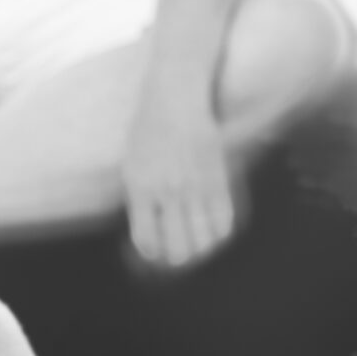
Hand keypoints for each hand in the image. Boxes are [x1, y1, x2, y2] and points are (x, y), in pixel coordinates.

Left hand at [121, 84, 237, 267]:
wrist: (175, 98)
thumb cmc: (148, 133)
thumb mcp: (132, 167)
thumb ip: (140, 203)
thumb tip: (149, 242)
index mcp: (141, 188)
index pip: (147, 240)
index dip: (152, 253)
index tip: (155, 250)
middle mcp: (169, 190)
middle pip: (179, 248)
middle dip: (177, 258)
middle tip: (178, 252)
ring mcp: (195, 185)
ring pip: (204, 241)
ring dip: (200, 248)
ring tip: (196, 243)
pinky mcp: (218, 177)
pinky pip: (224, 222)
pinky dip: (219, 233)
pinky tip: (211, 228)